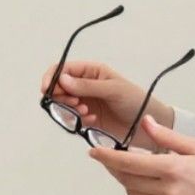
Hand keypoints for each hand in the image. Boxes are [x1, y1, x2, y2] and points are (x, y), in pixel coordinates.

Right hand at [39, 60, 173, 151]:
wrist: (148, 126)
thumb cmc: (135, 101)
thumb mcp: (113, 90)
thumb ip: (87, 86)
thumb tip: (62, 79)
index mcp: (91, 71)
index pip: (62, 69)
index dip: (51, 78)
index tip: (47, 89)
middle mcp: (84, 85)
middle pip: (57, 88)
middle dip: (60, 97)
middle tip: (75, 104)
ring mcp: (84, 102)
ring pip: (62, 104)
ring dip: (69, 110)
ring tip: (86, 113)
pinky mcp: (86, 118)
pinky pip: (71, 119)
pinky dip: (77, 121)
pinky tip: (92, 120)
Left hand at [89, 115, 194, 194]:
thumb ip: (167, 137)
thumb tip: (145, 123)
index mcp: (172, 169)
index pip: (128, 163)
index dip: (107, 157)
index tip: (94, 151)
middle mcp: (166, 191)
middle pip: (126, 178)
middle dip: (116, 167)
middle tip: (113, 156)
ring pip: (133, 193)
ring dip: (129, 180)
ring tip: (137, 169)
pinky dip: (140, 193)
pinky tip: (149, 184)